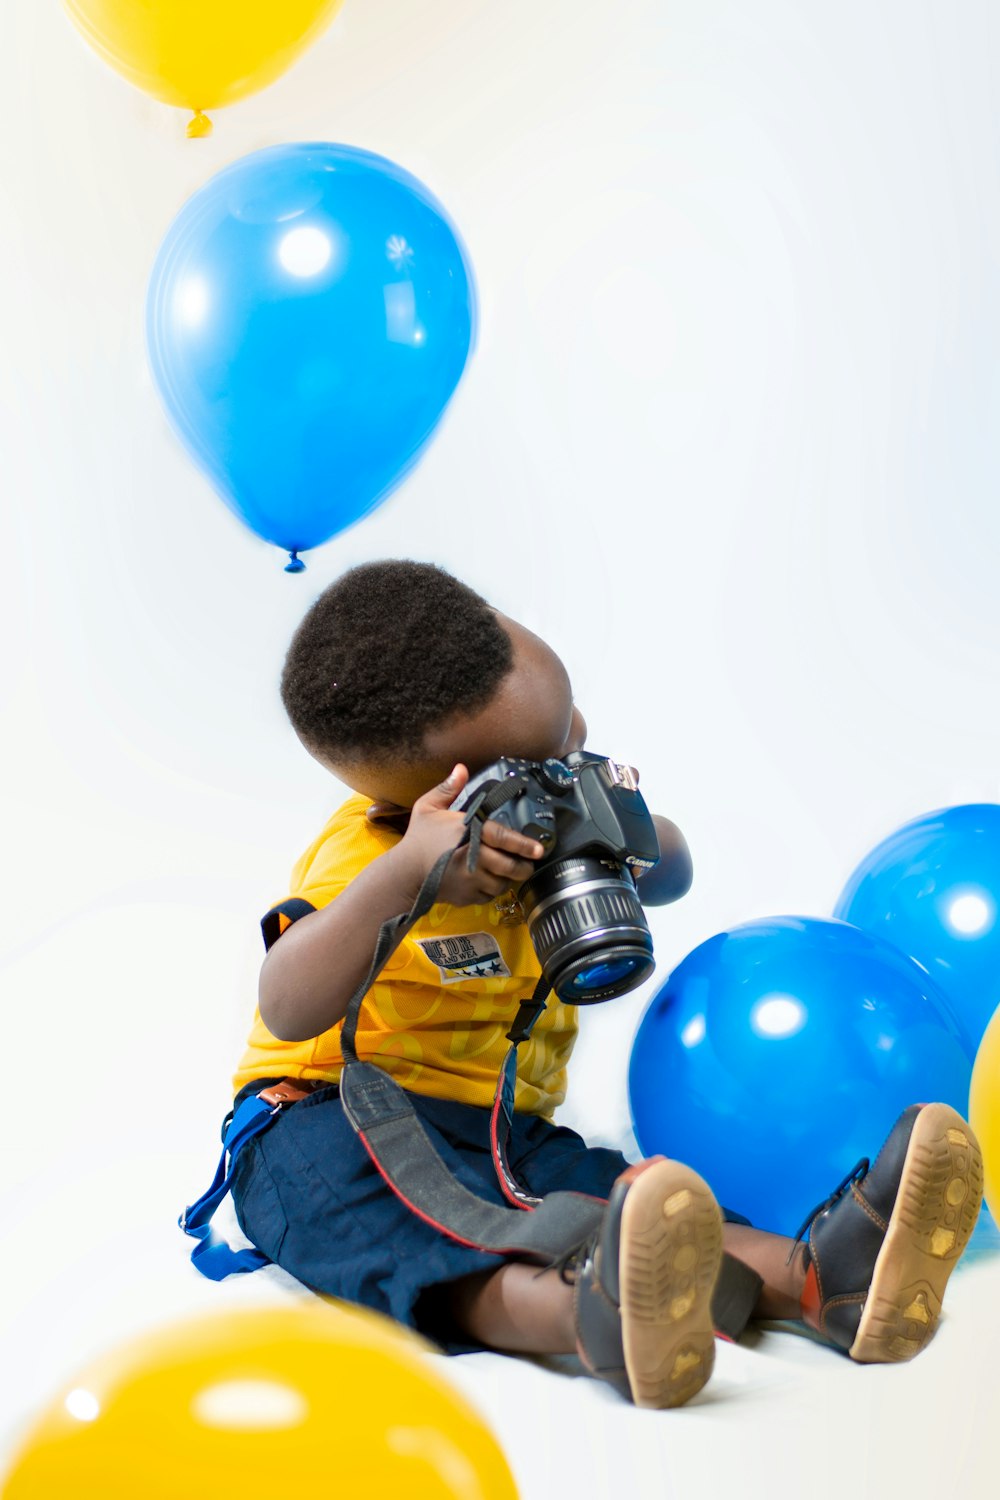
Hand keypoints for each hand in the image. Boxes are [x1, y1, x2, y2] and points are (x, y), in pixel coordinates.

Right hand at [396, 764, 544, 906]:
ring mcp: (471, 880)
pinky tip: (491, 881)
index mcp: (468, 833)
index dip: (524, 844)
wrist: (405, 873)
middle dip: (524, 867)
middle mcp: (474, 858)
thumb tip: (462, 768)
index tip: (539, 849)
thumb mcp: (428, 808)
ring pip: (502, 884)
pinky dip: (493, 890)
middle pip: (510, 866)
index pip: (503, 838)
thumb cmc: (418, 839)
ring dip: (508, 879)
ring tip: (509, 872)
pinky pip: (489, 896)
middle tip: (529, 864)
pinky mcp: (467, 897)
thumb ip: (447, 789)